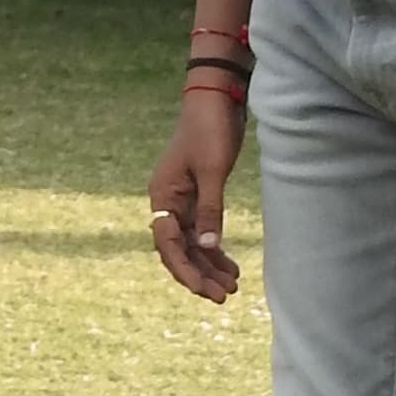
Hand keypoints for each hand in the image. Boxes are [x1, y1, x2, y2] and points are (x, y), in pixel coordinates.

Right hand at [149, 89, 246, 301]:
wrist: (215, 99)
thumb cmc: (210, 130)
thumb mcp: (211, 171)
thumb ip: (209, 210)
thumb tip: (208, 248)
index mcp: (163, 196)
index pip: (168, 244)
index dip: (186, 269)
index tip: (205, 290)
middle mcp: (168, 202)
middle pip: (178, 248)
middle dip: (200, 273)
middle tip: (225, 296)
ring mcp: (181, 199)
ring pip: (191, 242)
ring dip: (209, 265)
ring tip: (232, 286)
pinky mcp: (197, 194)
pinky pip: (201, 230)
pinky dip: (214, 248)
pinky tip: (229, 264)